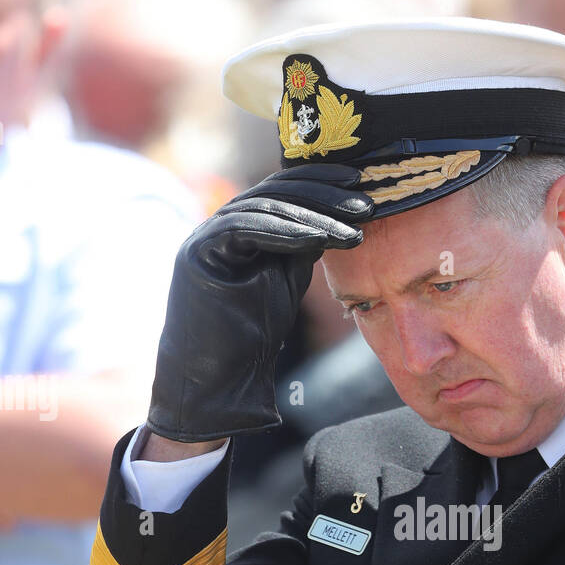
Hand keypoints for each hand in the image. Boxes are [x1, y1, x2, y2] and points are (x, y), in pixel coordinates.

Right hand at [147, 164, 373, 441]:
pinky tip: (320, 239)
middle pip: (275, 192)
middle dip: (324, 194)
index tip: (362, 186)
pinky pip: (244, 228)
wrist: (218, 380)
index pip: (283, 191)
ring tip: (353, 229)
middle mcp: (221, 224)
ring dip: (315, 216)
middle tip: (366, 202)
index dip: (322, 184)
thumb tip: (333, 216)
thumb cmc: (252, 336)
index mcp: (242, 226)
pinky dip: (285, 232)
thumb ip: (302, 245)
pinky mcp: (198, 252)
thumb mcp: (285, 279)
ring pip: (264, 207)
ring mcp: (206, 235)